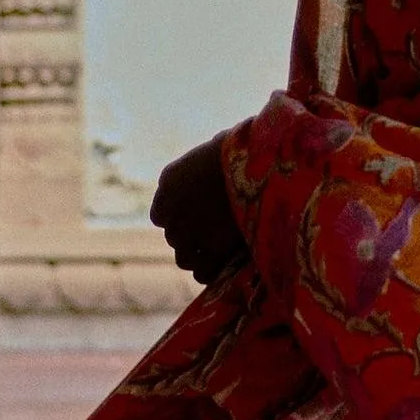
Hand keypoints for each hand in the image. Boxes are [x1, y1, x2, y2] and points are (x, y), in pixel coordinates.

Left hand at [150, 135, 249, 284]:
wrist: (256, 165)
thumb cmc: (246, 149)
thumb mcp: (217, 146)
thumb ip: (207, 163)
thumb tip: (219, 152)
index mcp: (169, 183)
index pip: (162, 215)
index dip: (182, 219)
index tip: (200, 219)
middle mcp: (170, 212)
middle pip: (174, 237)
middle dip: (191, 237)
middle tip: (217, 236)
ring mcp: (187, 234)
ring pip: (184, 258)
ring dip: (198, 256)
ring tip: (221, 253)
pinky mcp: (210, 253)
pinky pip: (203, 273)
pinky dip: (212, 271)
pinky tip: (225, 265)